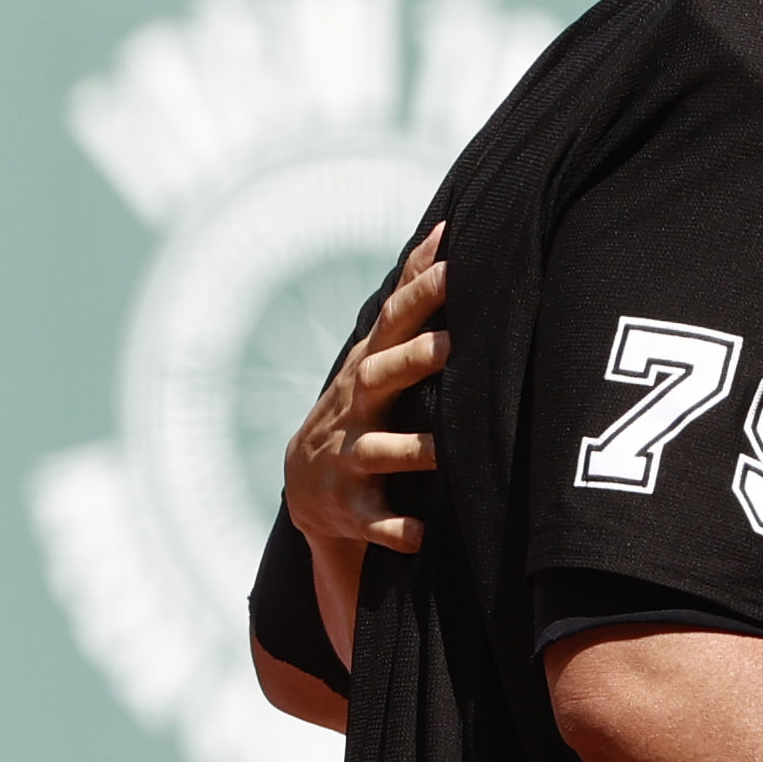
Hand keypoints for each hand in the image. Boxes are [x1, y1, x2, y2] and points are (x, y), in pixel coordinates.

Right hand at [286, 228, 448, 668]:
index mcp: (370, 368)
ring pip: (380, 452)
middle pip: (381, 377)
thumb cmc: (364, 407)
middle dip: (413, 360)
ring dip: (411, 448)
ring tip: (445, 449)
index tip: (454, 262)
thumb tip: (445, 226)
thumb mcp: (379, 353)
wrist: (308, 488)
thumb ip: (412, 300)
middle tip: (450, 344)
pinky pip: (375, 521)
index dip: (420, 292)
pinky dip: (396, 530)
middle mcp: (356, 409)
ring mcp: (350, 459)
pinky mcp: (352, 509)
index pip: (395, 322)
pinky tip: (421, 535)